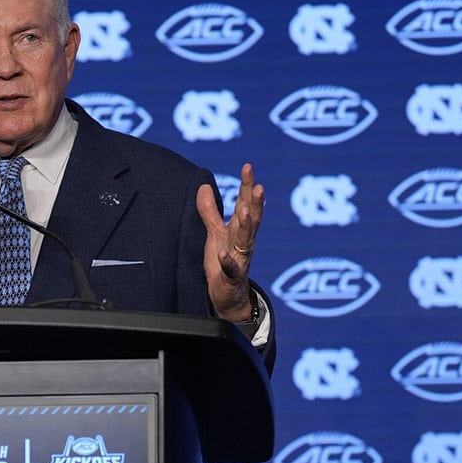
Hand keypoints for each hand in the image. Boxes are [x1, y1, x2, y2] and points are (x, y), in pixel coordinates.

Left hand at [195, 163, 264, 322]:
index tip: (248, 166)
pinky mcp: (232, 276)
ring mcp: (240, 258)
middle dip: (255, 201)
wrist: (228, 296)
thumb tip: (203, 186)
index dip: (246, 186)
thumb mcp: (215, 234)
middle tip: (257, 185)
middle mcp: (244, 241)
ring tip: (246, 210)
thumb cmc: (224, 262)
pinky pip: (230, 268)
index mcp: (240, 229)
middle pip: (252, 218)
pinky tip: (223, 253)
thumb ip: (210, 211)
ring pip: (246, 240)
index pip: (245, 203)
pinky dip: (227, 261)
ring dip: (247, 225)